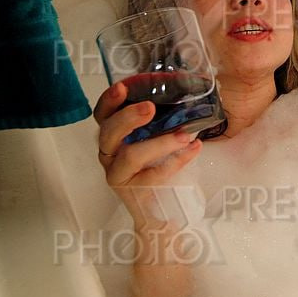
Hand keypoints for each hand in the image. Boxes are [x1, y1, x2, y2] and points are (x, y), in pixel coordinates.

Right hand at [93, 82, 202, 221]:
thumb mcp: (159, 135)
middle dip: (127, 117)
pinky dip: (177, 160)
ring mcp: (119, 173)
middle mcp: (111, 153)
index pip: (103, 115)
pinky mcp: (134, 191)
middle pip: (108, 132)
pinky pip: (154, 174)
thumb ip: (163, 116)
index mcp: (114, 135)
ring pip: (131, 155)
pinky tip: (194, 148)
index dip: (109, 101)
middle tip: (149, 108)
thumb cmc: (160, 164)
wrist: (163, 209)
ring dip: (160, 142)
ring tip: (185, 134)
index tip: (122, 87)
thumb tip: (189, 87)